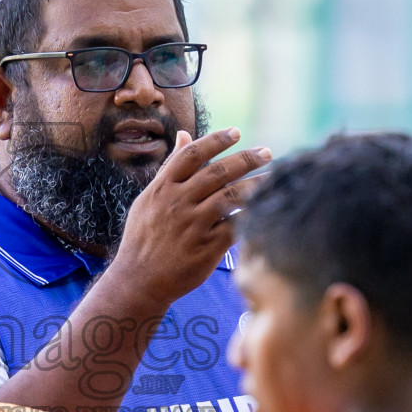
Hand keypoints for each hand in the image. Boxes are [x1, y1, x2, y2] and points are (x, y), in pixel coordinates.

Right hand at [108, 128, 269, 307]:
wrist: (138, 280)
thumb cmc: (144, 237)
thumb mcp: (149, 198)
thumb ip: (170, 167)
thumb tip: (184, 135)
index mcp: (163, 188)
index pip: (192, 155)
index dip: (215, 140)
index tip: (236, 132)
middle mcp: (178, 203)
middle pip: (217, 172)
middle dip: (246, 159)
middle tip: (266, 152)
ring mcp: (193, 226)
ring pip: (231, 197)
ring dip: (255, 184)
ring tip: (273, 177)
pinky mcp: (207, 248)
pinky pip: (235, 226)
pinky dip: (250, 215)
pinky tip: (263, 207)